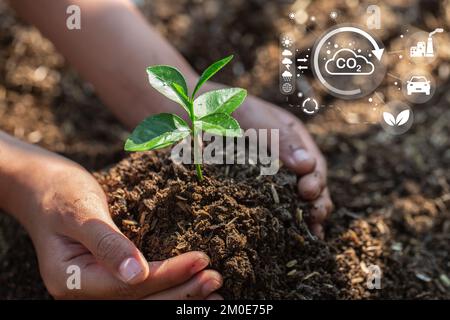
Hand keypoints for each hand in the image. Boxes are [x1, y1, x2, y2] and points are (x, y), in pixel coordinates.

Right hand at [14, 155, 222, 298]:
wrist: (44, 188)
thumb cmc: (60, 193)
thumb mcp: (80, 212)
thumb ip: (106, 242)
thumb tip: (137, 273)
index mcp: (71, 279)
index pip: (129, 286)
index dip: (168, 275)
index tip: (201, 261)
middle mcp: (83, 291)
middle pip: (138, 302)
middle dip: (180, 293)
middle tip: (215, 280)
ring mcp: (95, 287)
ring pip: (141, 301)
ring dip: (178, 297)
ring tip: (212, 292)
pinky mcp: (107, 277)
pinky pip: (139, 290)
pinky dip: (167, 288)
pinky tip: (190, 285)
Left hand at [234, 95, 332, 238]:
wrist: (188, 114)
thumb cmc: (220, 109)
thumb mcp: (252, 116)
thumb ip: (279, 138)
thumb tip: (307, 166)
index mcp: (290, 138)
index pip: (313, 163)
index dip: (316, 180)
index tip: (309, 192)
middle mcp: (284, 158)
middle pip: (309, 184)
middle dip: (316, 203)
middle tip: (315, 217)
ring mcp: (268, 175)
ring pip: (293, 199)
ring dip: (303, 216)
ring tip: (309, 233)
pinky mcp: (250, 188)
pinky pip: (268, 205)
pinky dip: (280, 220)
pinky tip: (285, 236)